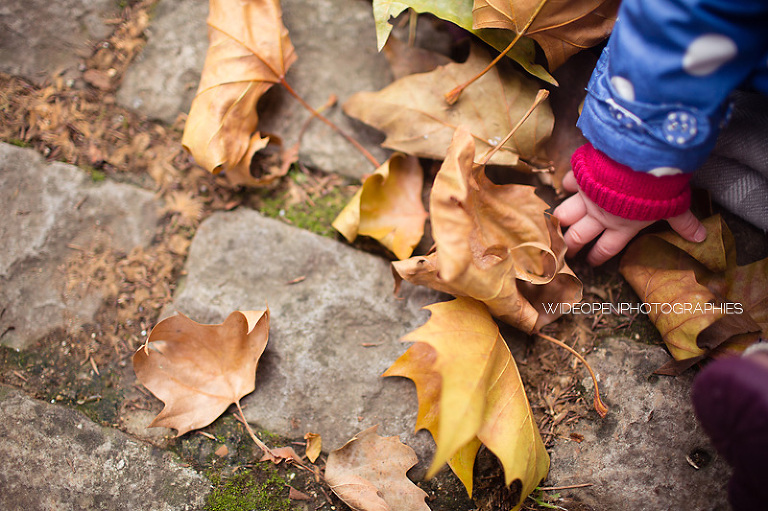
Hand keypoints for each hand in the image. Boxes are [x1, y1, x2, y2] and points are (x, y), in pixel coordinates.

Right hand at [553, 171, 706, 265]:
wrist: (636, 164)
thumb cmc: (656, 190)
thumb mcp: (674, 207)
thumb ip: (683, 223)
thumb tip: (702, 238)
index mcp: (621, 227)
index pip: (606, 248)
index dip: (597, 257)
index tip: (590, 263)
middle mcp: (600, 216)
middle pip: (578, 236)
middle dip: (570, 245)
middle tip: (564, 251)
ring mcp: (587, 198)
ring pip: (565, 213)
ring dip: (560, 219)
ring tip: (554, 224)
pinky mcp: (581, 178)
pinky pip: (569, 182)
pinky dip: (568, 184)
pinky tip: (567, 185)